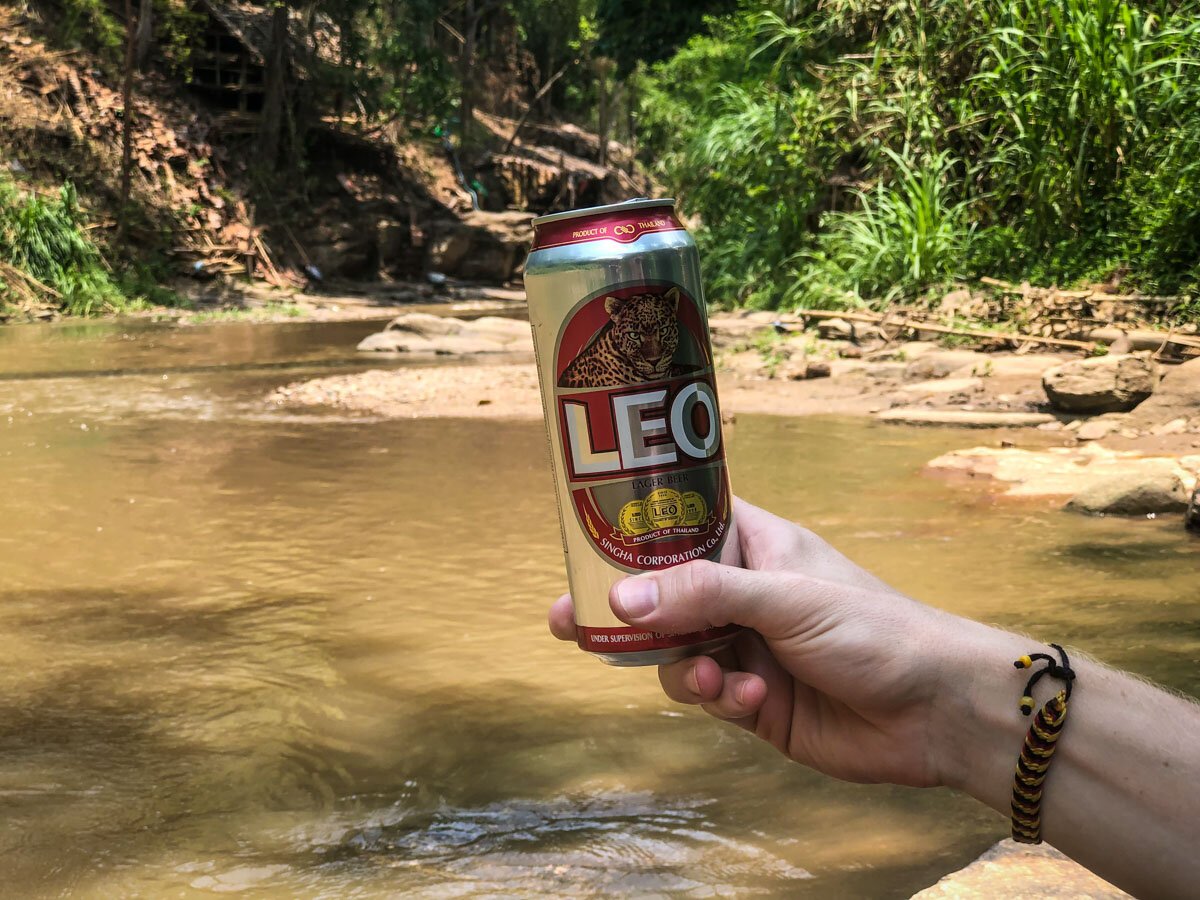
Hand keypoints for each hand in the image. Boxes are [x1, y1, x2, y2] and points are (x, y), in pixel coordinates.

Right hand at [549, 498, 962, 787]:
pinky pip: (707, 697)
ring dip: (682, 669)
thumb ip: (703, 595)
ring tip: (713, 680)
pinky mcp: (753, 701)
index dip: (632, 530)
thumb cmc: (875, 629)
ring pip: (675, 653)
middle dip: (622, 612)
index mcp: (754, 545)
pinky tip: (750, 702)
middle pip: (661, 595)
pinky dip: (718, 700)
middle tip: (570, 621)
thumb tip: (619, 597)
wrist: (934, 711)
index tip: (584, 539)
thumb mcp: (785, 598)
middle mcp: (743, 593)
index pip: (681, 521)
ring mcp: (745, 647)